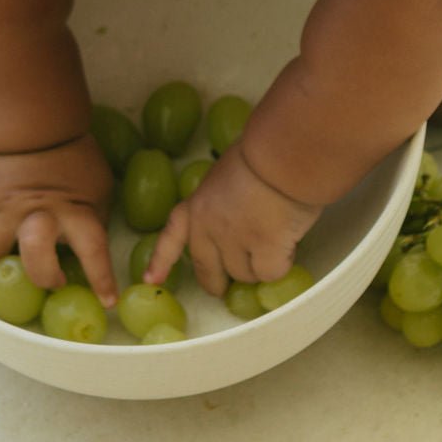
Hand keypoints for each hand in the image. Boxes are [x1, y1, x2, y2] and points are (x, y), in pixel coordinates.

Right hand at [0, 132, 117, 305]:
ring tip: (13, 266)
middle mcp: (38, 214)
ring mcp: (6, 209)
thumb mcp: (98, 189)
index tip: (108, 301)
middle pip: (36, 259)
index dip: (100, 280)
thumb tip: (90, 252)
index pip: (92, 251)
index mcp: (74, 210)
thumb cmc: (75, 159)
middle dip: (44, 277)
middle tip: (53, 279)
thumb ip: (91, 220)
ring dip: (2, 265)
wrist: (36, 125)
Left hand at [145, 145, 321, 296]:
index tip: (152, 280)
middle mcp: (209, 227)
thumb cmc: (261, 154)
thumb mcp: (225, 174)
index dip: (162, 259)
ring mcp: (235, 241)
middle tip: (228, 286)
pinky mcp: (263, 251)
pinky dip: (281, 263)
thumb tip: (237, 215)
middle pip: (207, 271)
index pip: (173, 234)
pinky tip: (289, 242)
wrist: (282, 155)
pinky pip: (270, 274)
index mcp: (197, 204)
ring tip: (277, 236)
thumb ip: (222, 201)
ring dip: (259, 265)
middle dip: (217, 283)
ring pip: (244, 275)